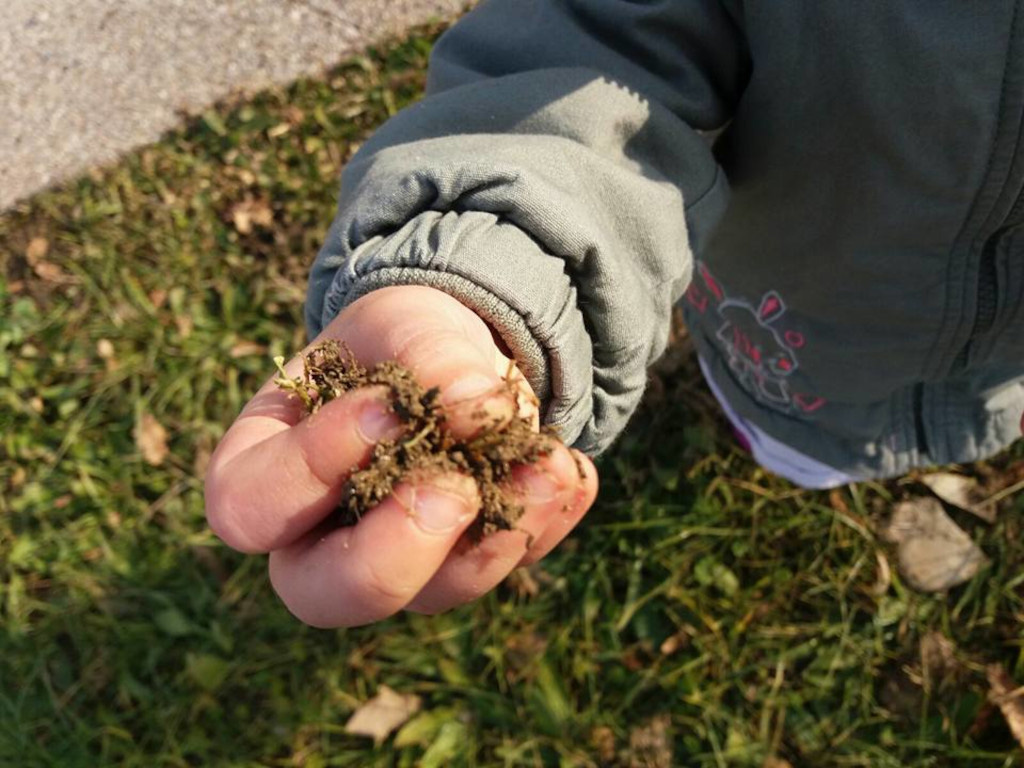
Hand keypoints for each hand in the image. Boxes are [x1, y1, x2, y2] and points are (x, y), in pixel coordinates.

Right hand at [204, 286, 597, 626]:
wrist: (456, 357)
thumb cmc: (396, 341)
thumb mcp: (401, 322)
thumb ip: (426, 355)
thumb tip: (476, 410)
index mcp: (264, 470)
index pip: (252, 505)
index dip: (313, 468)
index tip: (387, 407)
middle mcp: (317, 538)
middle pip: (323, 594)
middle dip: (392, 553)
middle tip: (455, 489)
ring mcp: (394, 562)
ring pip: (427, 595)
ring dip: (493, 540)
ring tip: (546, 468)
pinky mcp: (464, 563)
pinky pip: (501, 565)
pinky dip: (540, 520)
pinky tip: (567, 472)